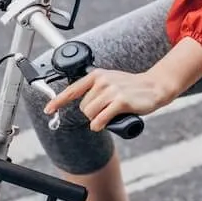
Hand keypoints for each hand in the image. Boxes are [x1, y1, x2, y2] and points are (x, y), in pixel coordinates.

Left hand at [45, 68, 167, 131]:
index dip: (57, 101)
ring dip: (97, 120)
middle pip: (83, 108)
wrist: (154, 87)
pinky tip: (104, 123)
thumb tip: (82, 104)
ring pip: (90, 115)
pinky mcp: (120, 102)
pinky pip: (100, 120)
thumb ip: (95, 88)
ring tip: (110, 114)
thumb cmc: (131, 87)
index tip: (48, 110)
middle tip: (106, 110)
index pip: (72, 89)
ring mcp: (112, 91)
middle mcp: (102, 81)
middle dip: (92, 113)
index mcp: (96, 75)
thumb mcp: (110, 81)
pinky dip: (100, 125)